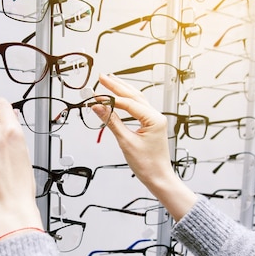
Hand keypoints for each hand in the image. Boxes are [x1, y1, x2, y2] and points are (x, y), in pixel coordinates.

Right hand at [92, 73, 196, 220]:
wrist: (158, 178)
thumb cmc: (147, 164)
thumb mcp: (126, 142)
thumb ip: (111, 122)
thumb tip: (99, 108)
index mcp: (154, 119)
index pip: (129, 103)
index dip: (111, 99)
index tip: (96, 97)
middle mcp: (156, 116)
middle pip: (134, 96)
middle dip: (117, 86)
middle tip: (102, 78)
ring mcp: (154, 120)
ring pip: (137, 99)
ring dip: (122, 90)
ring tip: (110, 80)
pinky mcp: (150, 125)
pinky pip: (138, 108)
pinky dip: (127, 101)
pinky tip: (120, 96)